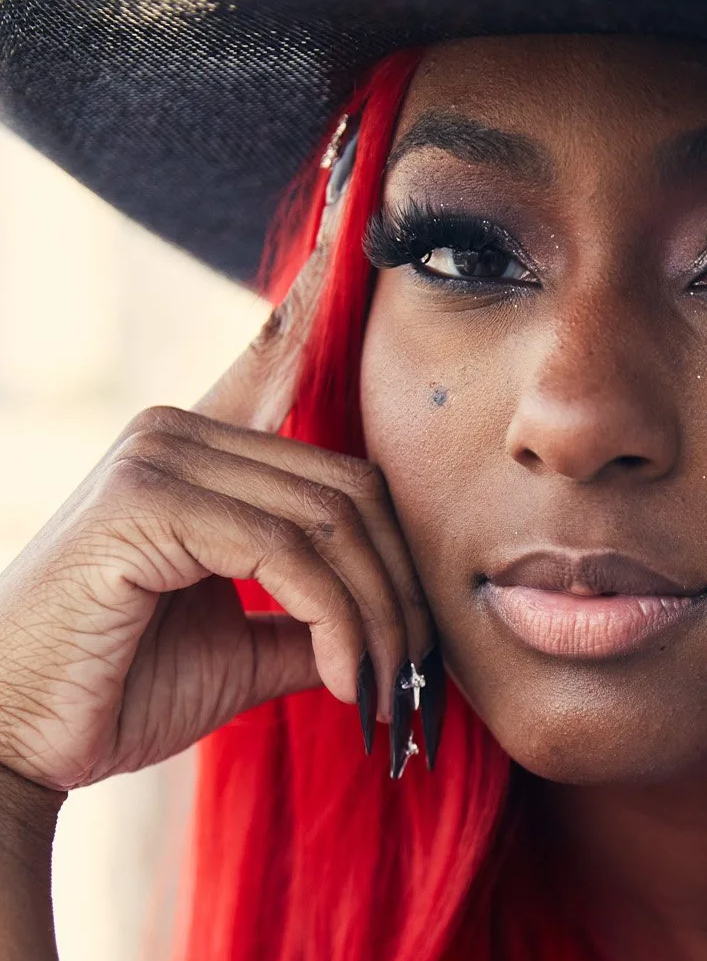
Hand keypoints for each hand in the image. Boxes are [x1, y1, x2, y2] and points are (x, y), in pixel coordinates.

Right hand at [0, 181, 434, 791]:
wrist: (19, 739)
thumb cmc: (115, 692)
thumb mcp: (238, 645)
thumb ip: (307, 614)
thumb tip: (387, 624)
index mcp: (194, 451)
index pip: (280, 364)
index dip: (320, 303)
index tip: (353, 221)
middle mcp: (175, 433)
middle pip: (351, 485)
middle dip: (399, 592)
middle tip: (412, 678)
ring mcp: (157, 458)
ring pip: (332, 522)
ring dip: (377, 622)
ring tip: (381, 694)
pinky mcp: (146, 503)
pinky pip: (290, 555)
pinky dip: (336, 625)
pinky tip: (342, 682)